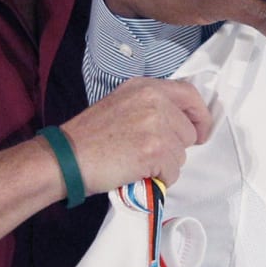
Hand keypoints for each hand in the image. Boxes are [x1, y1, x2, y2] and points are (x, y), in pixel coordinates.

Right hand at [61, 77, 212, 191]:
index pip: (190, 95)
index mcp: (146, 87)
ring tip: (137, 163)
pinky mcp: (155, 150)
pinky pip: (173, 171)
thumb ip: (151, 106)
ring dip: (164, 165)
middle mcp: (155, 101)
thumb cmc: (88, 137)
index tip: (200, 131)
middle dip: (174, 148)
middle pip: (188, 131)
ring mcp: (157, 125)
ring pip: (182, 154)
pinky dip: (159, 179)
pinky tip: (138, 173)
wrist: (65, 158)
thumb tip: (177, 122)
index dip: (199, 115)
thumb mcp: (121, 104)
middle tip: (150, 155)